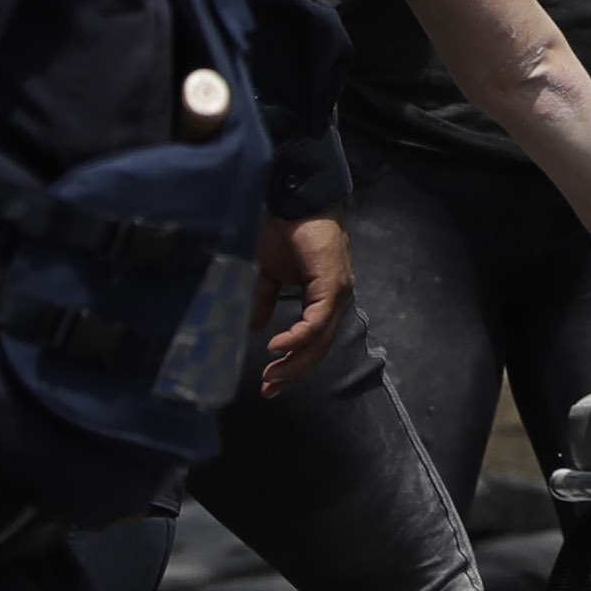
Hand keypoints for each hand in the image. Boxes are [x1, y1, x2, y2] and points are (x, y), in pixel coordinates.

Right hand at [258, 214, 354, 393]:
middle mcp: (336, 300)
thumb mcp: (267, 273)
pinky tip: (277, 347)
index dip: (293, 364)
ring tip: (272, 375)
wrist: (293, 201)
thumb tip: (252, 327)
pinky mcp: (332, 283)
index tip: (270, 383)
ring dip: (295, 361)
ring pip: (321, 339)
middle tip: (270, 390)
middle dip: (294, 372)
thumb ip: (264, 299)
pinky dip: (297, 337)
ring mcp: (338, 292)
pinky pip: (317, 320)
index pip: (313, 342)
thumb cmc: (283, 232)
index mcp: (323, 298)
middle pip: (319, 348)